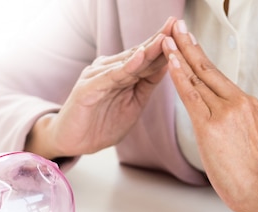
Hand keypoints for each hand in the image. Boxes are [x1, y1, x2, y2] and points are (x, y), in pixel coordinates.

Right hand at [26, 17, 175, 159]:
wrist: (73, 143)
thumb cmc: (101, 125)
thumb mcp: (133, 104)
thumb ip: (146, 85)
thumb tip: (168, 65)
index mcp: (122, 74)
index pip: (147, 57)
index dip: (164, 46)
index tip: (184, 33)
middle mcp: (109, 69)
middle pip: (138, 53)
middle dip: (158, 39)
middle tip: (175, 23)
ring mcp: (97, 77)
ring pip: (126, 62)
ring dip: (146, 50)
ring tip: (164, 38)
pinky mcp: (87, 88)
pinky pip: (109, 77)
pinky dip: (124, 68)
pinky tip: (139, 59)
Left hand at [162, 20, 257, 211]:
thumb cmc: (257, 170)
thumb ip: (244, 120)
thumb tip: (235, 114)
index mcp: (247, 104)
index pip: (218, 77)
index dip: (201, 58)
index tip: (191, 42)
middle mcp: (237, 103)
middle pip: (208, 69)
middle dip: (190, 45)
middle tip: (177, 26)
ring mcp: (224, 113)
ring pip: (198, 79)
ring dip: (180, 55)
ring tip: (167, 38)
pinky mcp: (210, 127)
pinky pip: (191, 96)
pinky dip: (180, 77)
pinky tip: (171, 62)